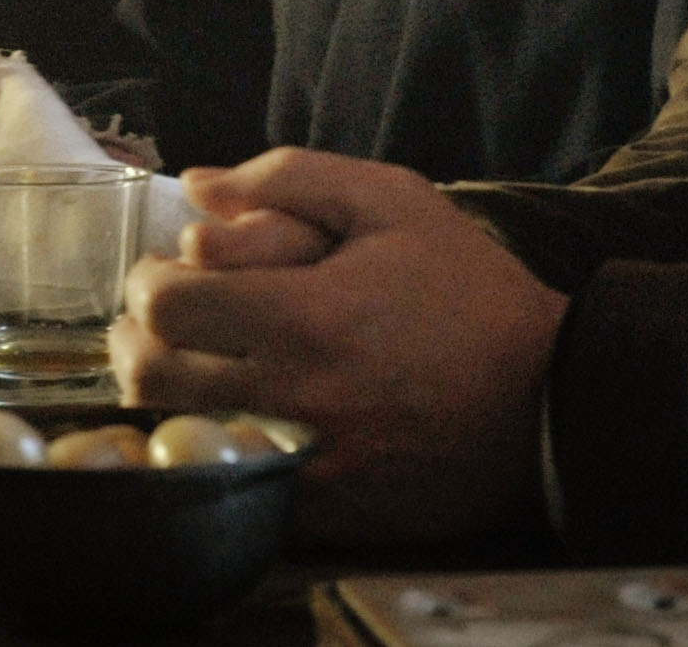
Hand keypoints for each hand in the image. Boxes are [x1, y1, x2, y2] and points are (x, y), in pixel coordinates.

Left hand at [113, 148, 566, 543]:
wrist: (550, 397)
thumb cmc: (470, 292)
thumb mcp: (394, 202)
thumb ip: (290, 177)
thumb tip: (197, 184)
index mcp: (305, 315)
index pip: (166, 305)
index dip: (148, 283)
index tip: (166, 274)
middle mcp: (297, 394)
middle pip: (153, 378)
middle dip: (137, 342)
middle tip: (155, 325)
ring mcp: (309, 460)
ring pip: (182, 438)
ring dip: (162, 400)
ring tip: (184, 371)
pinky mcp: (329, 509)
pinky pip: (238, 486)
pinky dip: (217, 455)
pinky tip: (231, 424)